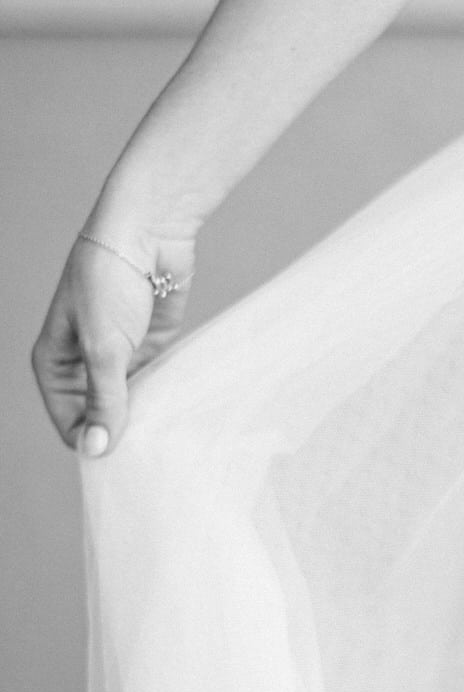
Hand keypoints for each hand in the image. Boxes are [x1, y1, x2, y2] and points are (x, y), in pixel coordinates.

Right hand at [31, 218, 195, 458]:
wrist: (149, 229)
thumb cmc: (110, 279)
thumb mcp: (103, 347)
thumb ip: (104, 401)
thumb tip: (96, 449)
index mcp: (55, 361)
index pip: (69, 420)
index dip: (91, 441)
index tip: (121, 462)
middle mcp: (83, 361)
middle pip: (99, 414)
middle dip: (120, 431)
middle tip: (149, 454)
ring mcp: (118, 354)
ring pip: (130, 401)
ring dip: (145, 415)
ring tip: (167, 438)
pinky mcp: (151, 345)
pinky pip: (156, 382)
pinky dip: (165, 395)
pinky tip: (181, 413)